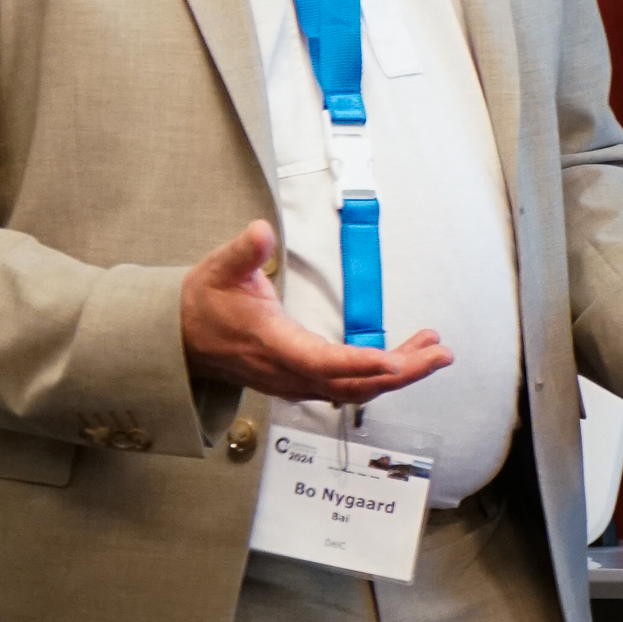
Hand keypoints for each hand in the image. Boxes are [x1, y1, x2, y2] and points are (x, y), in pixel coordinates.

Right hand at [181, 220, 453, 404]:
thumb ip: (244, 251)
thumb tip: (260, 232)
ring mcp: (296, 381)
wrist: (183, 338)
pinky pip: (347, 387)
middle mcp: (289, 371)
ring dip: (397, 374)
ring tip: (433, 351)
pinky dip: (380, 376)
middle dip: (401, 371)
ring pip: (355, 389)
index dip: (361, 363)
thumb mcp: (219, 268)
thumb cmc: (205, 303)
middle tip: (439, 353)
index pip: (323, 361)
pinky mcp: (301, 381)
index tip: (396, 359)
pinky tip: (402, 360)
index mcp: (273, 343)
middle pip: (353, 383)